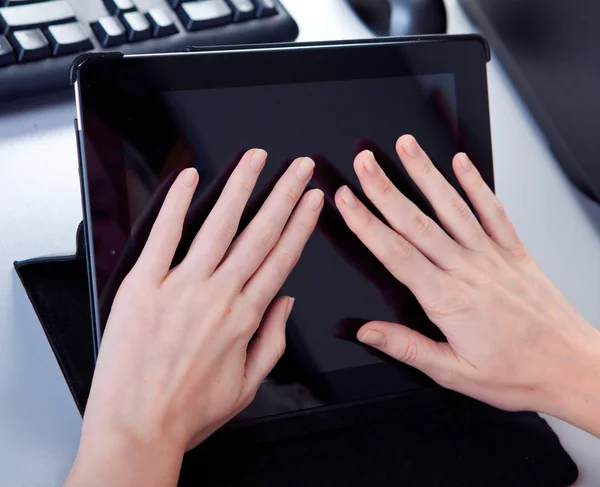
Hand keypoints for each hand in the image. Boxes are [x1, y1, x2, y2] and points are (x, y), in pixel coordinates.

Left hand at [67, 149, 323, 485]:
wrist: (138, 428)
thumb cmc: (189, 410)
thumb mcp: (248, 385)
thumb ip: (273, 339)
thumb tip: (287, 302)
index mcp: (246, 317)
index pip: (282, 258)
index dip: (301, 224)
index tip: (313, 199)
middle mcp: (219, 295)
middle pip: (259, 234)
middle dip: (284, 194)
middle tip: (299, 167)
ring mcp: (181, 286)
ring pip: (218, 225)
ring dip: (240, 187)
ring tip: (256, 159)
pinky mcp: (144, 286)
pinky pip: (163, 235)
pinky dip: (177, 203)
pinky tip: (190, 177)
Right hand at [335, 135, 599, 435]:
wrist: (572, 367)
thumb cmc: (518, 372)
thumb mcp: (454, 373)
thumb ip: (405, 347)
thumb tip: (366, 332)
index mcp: (448, 299)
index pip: (395, 253)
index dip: (366, 223)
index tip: (347, 200)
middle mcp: (468, 270)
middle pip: (417, 221)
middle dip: (385, 187)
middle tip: (365, 162)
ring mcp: (492, 256)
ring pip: (452, 207)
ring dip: (426, 173)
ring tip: (406, 147)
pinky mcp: (514, 251)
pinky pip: (493, 210)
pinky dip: (476, 183)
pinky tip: (461, 163)